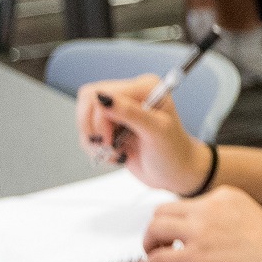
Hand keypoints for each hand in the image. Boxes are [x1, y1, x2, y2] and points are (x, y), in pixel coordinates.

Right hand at [80, 75, 211, 193]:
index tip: (109, 138)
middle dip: (94, 129)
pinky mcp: (112, 127)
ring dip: (95, 142)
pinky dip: (97, 149)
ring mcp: (120, 112)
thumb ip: (130, 113)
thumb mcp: (156, 132)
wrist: (176, 174)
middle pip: (87, 103)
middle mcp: (130, 95)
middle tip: (109, 145)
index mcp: (144, 88)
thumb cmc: (174, 153)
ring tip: (116, 152)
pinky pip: (89, 133)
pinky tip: (117, 154)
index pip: (100, 92)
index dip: (99, 117)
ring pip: (85, 120)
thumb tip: (103, 98)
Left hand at [141, 186, 261, 261]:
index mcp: (222, 196)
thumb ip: (224, 215)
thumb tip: (205, 233)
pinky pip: (159, 258)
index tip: (173, 231)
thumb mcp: (247, 213)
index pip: (185, 203)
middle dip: (155, 228)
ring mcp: (201, 231)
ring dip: (148, 242)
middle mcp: (208, 208)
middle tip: (156, 242)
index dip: (175, 219)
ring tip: (151, 254)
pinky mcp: (196, 255)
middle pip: (162, 211)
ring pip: (155, 228)